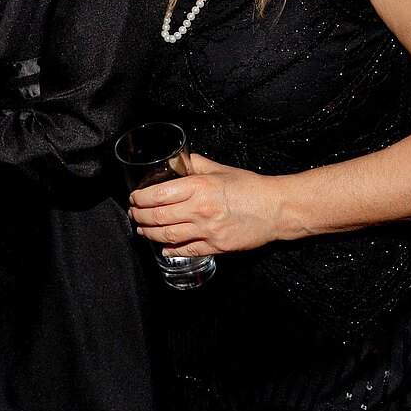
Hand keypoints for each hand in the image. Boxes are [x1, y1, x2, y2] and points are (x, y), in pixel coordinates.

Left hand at [127, 154, 288, 254]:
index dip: (140, 198)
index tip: (134, 197)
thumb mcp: (220, 169)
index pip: (159, 194)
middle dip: (140, 216)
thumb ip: (195, 164)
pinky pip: (187, 250)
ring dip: (150, 234)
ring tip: (142, 230)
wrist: (276, 209)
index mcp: (200, 187)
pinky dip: (171, 250)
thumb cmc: (250, 187)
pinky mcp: (217, 247)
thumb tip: (177, 159)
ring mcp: (208, 231)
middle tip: (134, 214)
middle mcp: (200, 210)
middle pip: (158, 217)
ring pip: (168, 236)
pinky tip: (163, 248)